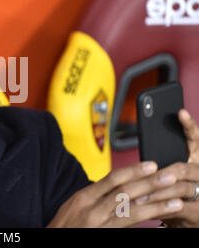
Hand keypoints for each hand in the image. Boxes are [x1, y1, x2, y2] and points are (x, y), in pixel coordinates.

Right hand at [47, 161, 184, 226]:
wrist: (51, 240)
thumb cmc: (63, 227)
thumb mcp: (74, 206)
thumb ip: (94, 197)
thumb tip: (118, 188)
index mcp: (83, 197)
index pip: (111, 179)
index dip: (133, 171)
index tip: (150, 165)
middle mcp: (91, 209)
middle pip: (124, 192)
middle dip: (149, 183)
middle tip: (169, 176)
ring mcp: (98, 224)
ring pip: (131, 210)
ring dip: (155, 204)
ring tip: (174, 199)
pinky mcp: (104, 235)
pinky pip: (127, 225)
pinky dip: (145, 221)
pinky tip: (160, 219)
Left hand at [154, 109, 198, 227]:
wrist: (189, 218)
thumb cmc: (174, 191)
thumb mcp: (171, 172)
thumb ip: (165, 157)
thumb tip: (147, 134)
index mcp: (197, 160)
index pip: (196, 140)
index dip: (189, 127)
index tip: (180, 112)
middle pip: (184, 167)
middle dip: (163, 172)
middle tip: (148, 173)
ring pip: (179, 188)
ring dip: (156, 191)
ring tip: (138, 194)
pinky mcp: (198, 212)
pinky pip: (178, 207)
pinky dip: (160, 206)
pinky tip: (147, 206)